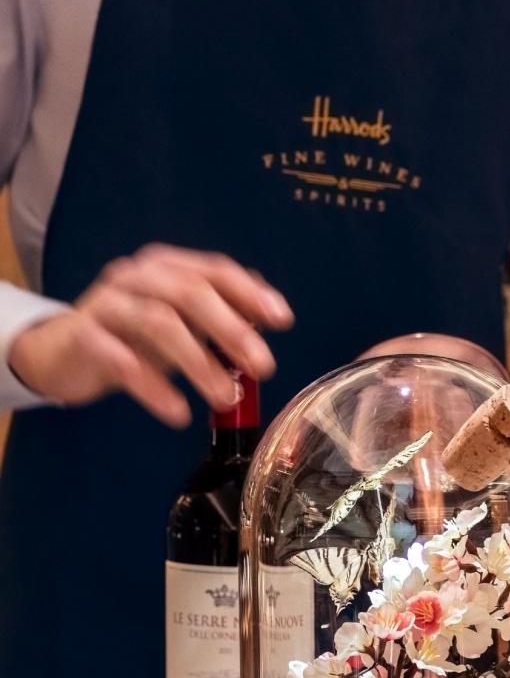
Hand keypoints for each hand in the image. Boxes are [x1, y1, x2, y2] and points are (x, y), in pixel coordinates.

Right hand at [8, 244, 293, 427]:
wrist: (59, 353)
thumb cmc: (129, 336)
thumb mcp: (179, 323)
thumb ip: (219, 315)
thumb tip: (268, 315)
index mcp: (165, 266)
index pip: (214, 270)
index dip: (250, 293)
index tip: (282, 320)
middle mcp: (136, 276)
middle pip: (190, 293)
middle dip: (232, 330)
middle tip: (263, 366)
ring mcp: (107, 303)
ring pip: (159, 323)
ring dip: (200, 363)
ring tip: (226, 397)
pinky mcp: (85, 337)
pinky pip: (123, 361)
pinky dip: (155, 388)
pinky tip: (178, 411)